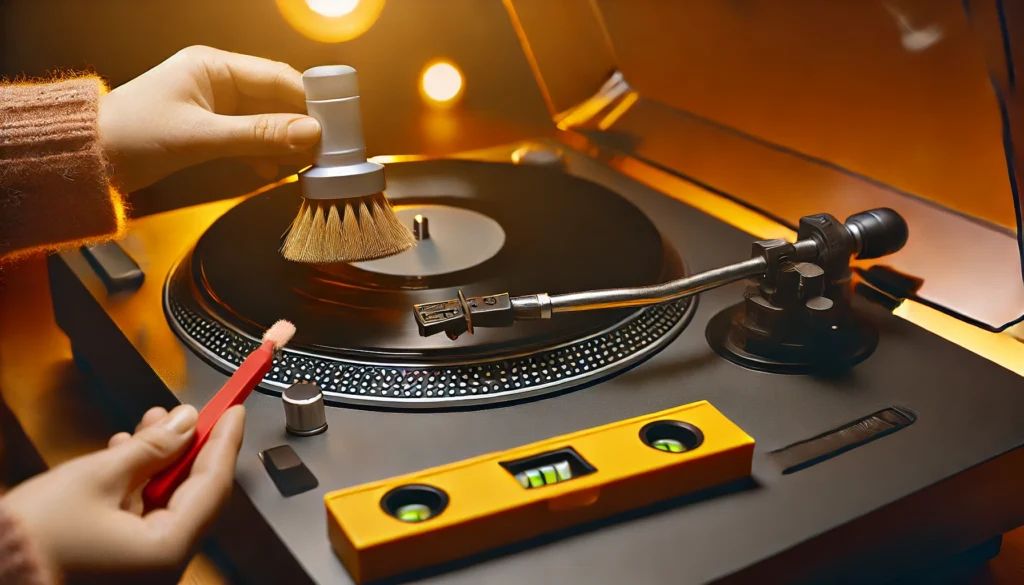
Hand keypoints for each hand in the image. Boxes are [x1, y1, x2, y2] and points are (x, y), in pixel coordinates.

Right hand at [5, 404, 244, 576]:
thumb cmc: (33, 537)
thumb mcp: (98, 476)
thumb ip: (152, 447)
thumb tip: (186, 423)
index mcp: (166, 551)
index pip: (213, 485)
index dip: (224, 442)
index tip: (234, 410)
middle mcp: (161, 566)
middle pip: (194, 495)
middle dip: (190, 448)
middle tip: (188, 412)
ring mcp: (142, 570)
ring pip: (168, 503)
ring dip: (161, 461)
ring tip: (150, 424)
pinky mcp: (121, 566)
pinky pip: (144, 518)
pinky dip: (140, 485)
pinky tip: (125, 455)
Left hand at [98, 45, 319, 192]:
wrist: (89, 159)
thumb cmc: (132, 136)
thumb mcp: (201, 138)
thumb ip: (259, 135)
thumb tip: (310, 133)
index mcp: (213, 66)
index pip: (278, 77)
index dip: (310, 101)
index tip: (335, 126)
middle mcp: (217, 80)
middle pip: (276, 99)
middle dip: (300, 125)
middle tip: (324, 152)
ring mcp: (214, 105)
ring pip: (265, 121)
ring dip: (283, 143)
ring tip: (301, 166)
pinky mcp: (209, 128)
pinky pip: (249, 137)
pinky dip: (263, 154)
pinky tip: (271, 171)